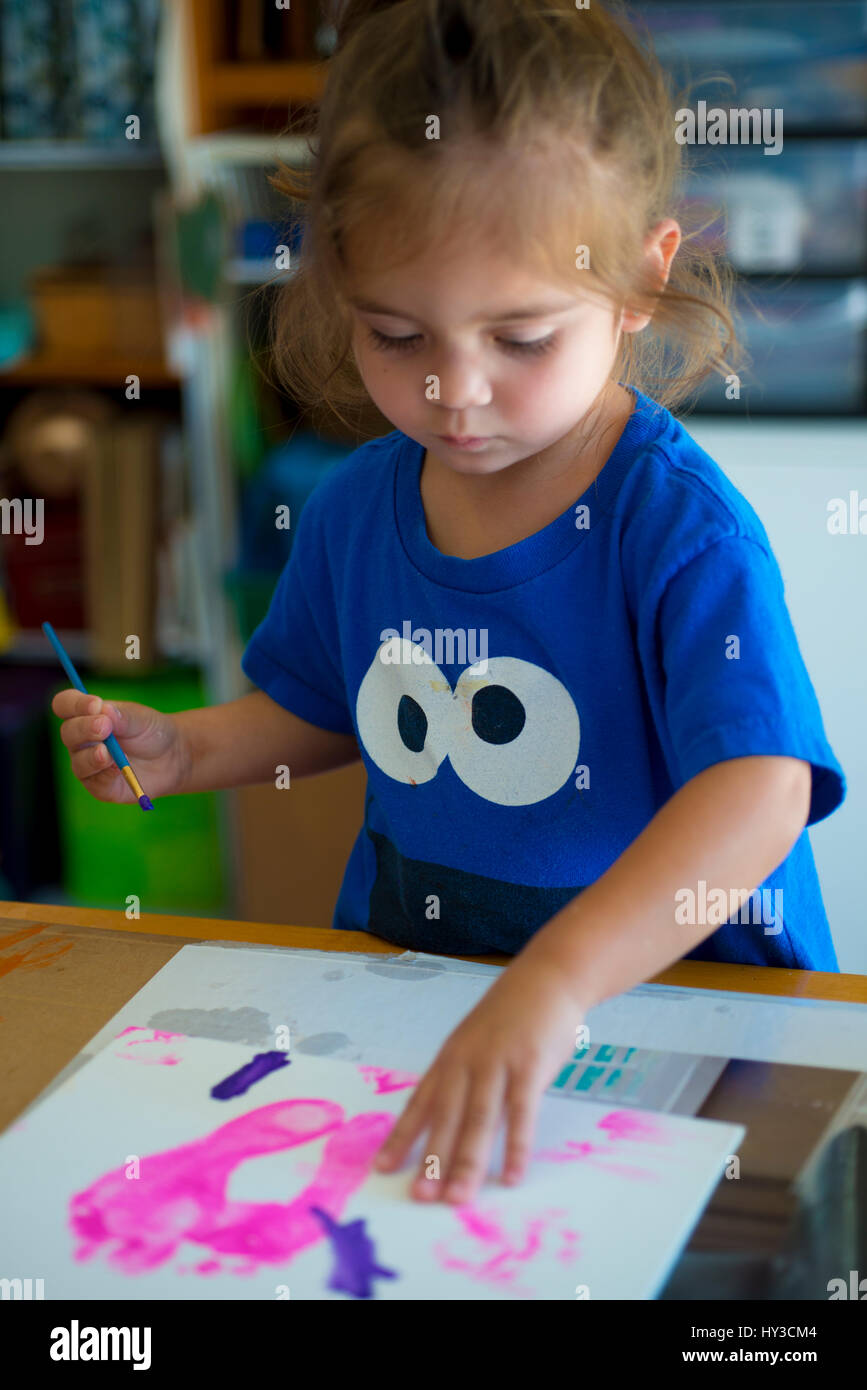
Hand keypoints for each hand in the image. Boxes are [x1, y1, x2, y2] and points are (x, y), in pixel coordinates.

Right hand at [50, 689, 189, 802]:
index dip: (74, 704)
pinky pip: (95, 781)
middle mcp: (80, 740)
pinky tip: (118, 768)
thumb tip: (103, 710)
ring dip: (92, 756)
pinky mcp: (99, 786)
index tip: (94, 704)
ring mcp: (87, 763)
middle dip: (84, 729)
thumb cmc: (150, 731)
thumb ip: (122, 716)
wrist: (171, 756)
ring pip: (78, 761)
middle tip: (104, 727)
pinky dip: (106, 774)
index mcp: (85, 715)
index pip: (64, 705)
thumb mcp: (141, 718)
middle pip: (68, 733)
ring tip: (107, 752)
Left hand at [373, 955, 580, 1203]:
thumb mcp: (477, 1042)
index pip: (420, 1102)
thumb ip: (466, 1079)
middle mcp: (467, 1061)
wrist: (548, 976)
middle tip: (420, 1197)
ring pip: (478, 1119)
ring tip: (457, 1197)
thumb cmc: (512, 1015)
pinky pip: (521, 1111)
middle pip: (445, 1116)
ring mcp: (498, 1062)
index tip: (382, 1168)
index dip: (401, 1136)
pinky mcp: (530, 1064)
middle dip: (431, 1158)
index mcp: (450, 1058)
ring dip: (467, 1161)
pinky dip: (517, 1145)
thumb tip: (451, 1122)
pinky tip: (512, 1175)